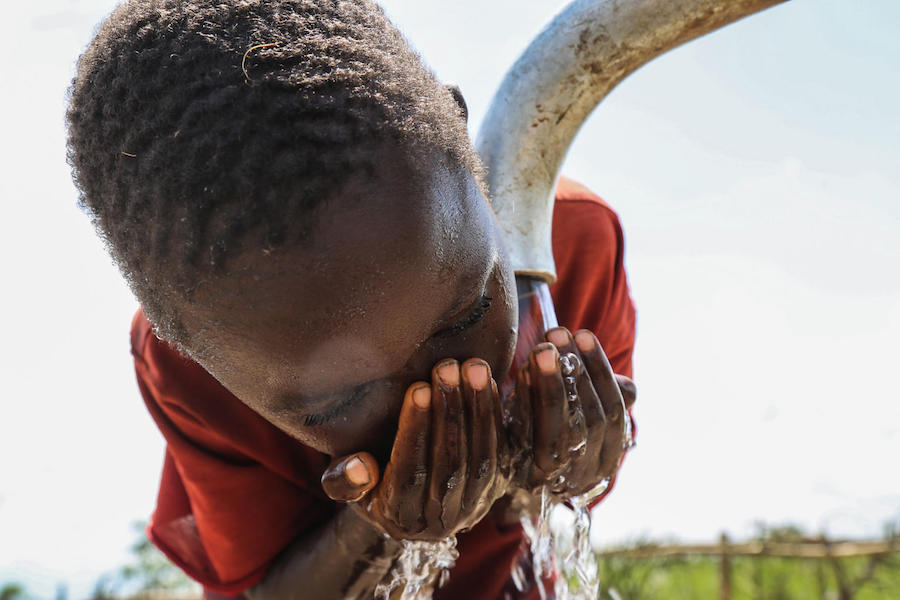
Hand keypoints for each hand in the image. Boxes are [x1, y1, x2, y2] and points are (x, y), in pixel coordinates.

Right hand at [321, 359, 508, 540]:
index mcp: (399, 516)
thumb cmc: (368, 479)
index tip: (416, 388)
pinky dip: (497, 416)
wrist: (409, 499)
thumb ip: (342, 480)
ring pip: (482, 458)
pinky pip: (505, 453)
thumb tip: (360, 468)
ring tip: (471, 367)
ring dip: (478, 409)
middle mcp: (440, 519)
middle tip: (446, 368)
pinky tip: (489, 381)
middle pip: (450, 464)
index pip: (410, 473)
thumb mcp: (343, 484)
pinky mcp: (498, 487)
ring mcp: (473, 505)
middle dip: (449, 412)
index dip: (414, 430)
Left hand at [504, 327, 635, 498]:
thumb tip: (629, 389)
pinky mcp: (518, 479)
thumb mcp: (586, 419)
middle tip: (557, 333)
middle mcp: (584, 474)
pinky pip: (522, 439)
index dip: (600, 373)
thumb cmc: (556, 434)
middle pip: (586, 421)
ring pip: (555, 432)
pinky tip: (518, 374)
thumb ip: (605, 401)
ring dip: (547, 385)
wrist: (514, 484)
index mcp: (607, 457)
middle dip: (572, 374)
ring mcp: (551, 479)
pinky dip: (521, 403)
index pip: (612, 413)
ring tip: (540, 348)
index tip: (584, 334)